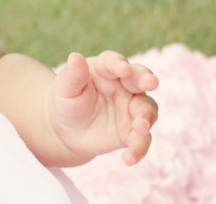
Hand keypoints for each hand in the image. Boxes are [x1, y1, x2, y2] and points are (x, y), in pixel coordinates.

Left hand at [48, 51, 158, 165]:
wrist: (65, 129)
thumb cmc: (65, 100)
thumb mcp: (64, 87)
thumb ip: (73, 75)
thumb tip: (75, 57)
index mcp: (105, 69)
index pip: (114, 62)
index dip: (119, 64)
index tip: (123, 69)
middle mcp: (123, 85)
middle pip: (140, 79)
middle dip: (146, 79)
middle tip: (151, 83)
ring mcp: (131, 108)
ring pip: (147, 108)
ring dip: (147, 116)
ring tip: (141, 126)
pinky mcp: (131, 131)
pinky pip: (141, 139)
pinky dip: (139, 148)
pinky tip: (128, 158)